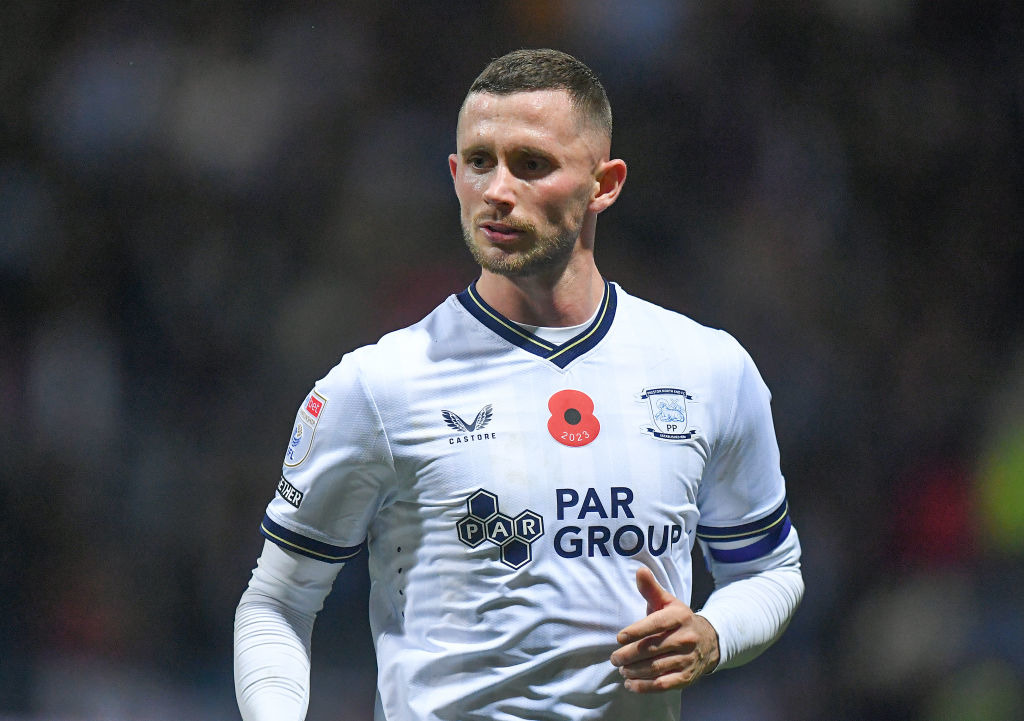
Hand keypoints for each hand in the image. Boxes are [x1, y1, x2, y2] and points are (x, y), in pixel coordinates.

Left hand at [610, 566, 719, 692]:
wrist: (709, 641)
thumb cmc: (679, 620)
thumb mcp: (667, 602)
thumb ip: (651, 589)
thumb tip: (639, 571)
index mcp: (680, 617)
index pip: (657, 624)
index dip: (637, 631)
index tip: (619, 638)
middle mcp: (686, 638)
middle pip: (653, 648)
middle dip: (629, 655)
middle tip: (614, 658)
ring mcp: (688, 659)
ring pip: (656, 667)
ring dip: (635, 671)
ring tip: (621, 670)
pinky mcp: (687, 677)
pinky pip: (664, 684)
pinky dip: (645, 687)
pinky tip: (630, 685)